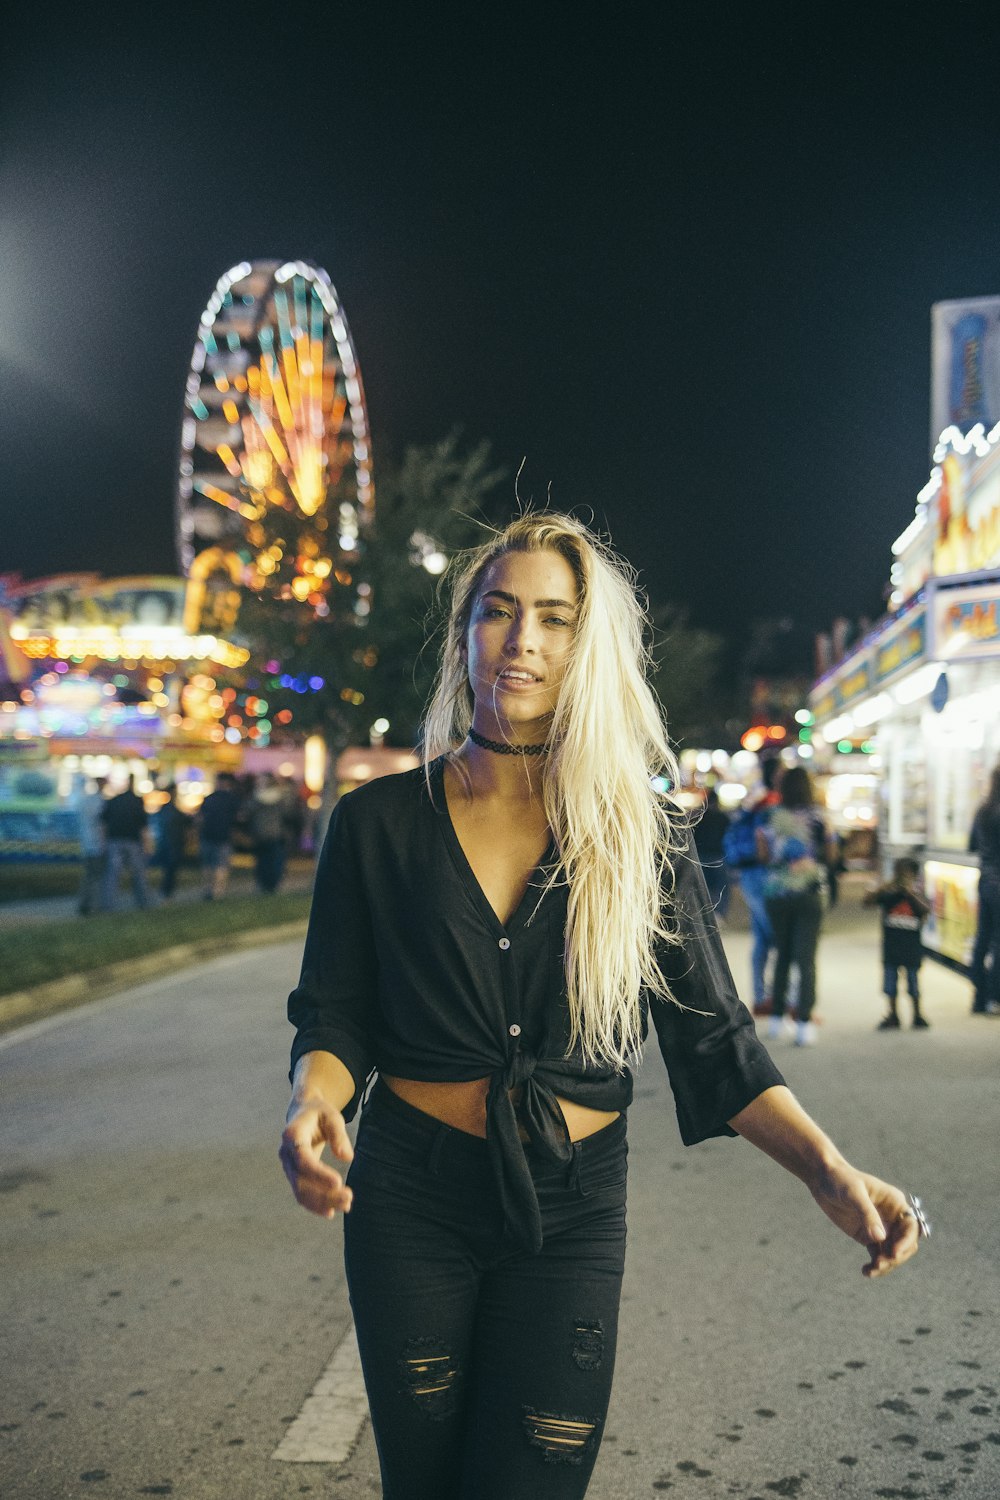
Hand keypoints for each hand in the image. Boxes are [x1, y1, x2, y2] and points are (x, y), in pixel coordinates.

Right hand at [280, 1100, 354, 1218]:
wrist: (303, 1113)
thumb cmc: (319, 1113)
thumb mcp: (332, 1116)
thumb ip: (339, 1135)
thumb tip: (347, 1158)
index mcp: (292, 1135)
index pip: (303, 1160)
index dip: (319, 1174)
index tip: (339, 1183)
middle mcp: (286, 1153)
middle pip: (301, 1181)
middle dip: (324, 1194)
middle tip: (349, 1199)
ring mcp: (287, 1166)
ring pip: (300, 1191)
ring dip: (321, 1203)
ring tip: (346, 1205)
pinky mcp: (293, 1175)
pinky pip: (301, 1194)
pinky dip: (314, 1205)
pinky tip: (331, 1212)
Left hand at [810, 1163, 921, 1277]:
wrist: (822, 1179)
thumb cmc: (840, 1179)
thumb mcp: (853, 1194)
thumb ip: (867, 1214)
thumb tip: (880, 1238)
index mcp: (894, 1202)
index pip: (911, 1226)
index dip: (906, 1241)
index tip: (894, 1254)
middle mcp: (892, 1217)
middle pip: (905, 1244)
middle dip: (895, 1257)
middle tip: (879, 1264)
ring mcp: (880, 1228)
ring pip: (892, 1253)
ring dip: (886, 1264)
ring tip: (870, 1271)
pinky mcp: (868, 1236)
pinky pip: (878, 1255)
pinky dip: (875, 1265)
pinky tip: (866, 1271)